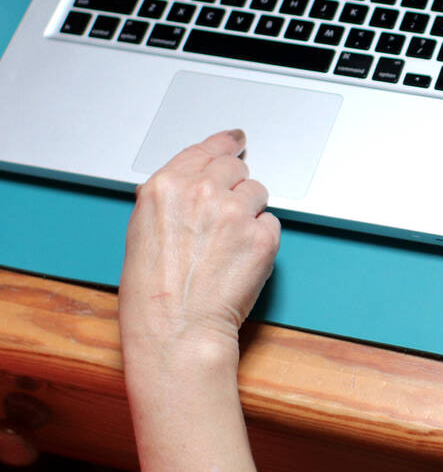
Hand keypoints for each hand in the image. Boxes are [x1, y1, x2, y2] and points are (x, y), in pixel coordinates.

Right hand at [119, 129, 280, 369]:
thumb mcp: (142, 231)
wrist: (177, 331)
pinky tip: (240, 259)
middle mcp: (202, 193)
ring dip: (249, 212)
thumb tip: (191, 183)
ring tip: (228, 245)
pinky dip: (262, 237)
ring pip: (258, 193)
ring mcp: (235, 213)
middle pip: (236, 168)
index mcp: (166, 188)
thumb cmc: (152, 294)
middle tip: (226, 214)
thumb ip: (170, 198)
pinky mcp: (263, 236)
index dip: (225, 144)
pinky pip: (271, 222)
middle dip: (235, 186)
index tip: (236, 140)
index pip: (205, 150)